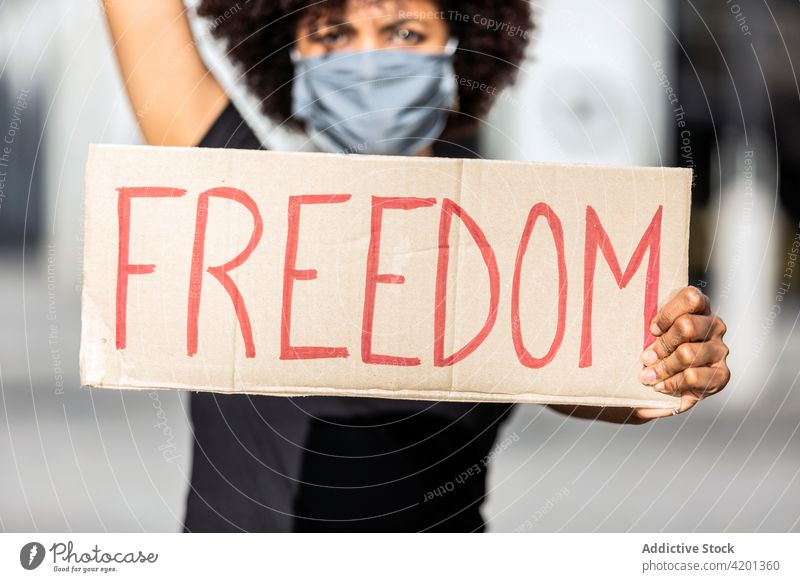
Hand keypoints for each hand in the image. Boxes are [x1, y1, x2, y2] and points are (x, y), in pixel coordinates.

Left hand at [634, 286, 729, 419]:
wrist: (666, 385)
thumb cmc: (655, 349)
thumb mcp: (650, 332)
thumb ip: (649, 325)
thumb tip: (630, 322)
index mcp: (699, 307)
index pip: (690, 298)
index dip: (668, 314)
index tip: (652, 329)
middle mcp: (714, 325)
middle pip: (687, 326)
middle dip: (661, 344)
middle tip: (645, 358)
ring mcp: (719, 349)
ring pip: (687, 354)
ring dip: (662, 367)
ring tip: (647, 376)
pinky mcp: (722, 374)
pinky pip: (694, 377)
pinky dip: (673, 383)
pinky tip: (662, 386)